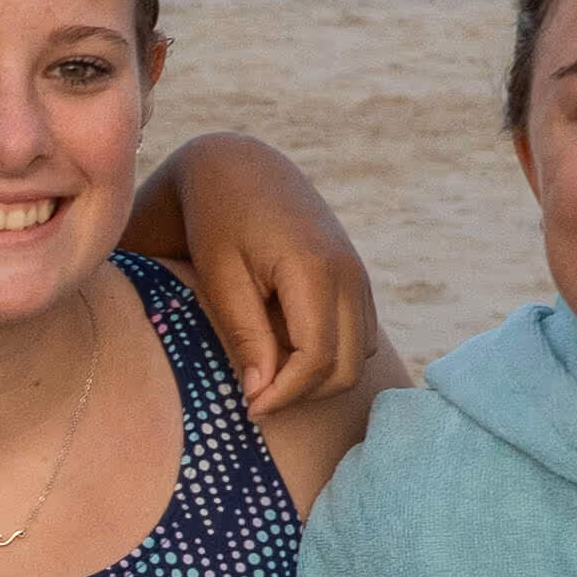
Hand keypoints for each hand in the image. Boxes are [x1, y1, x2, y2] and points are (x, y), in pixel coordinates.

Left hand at [163, 135, 385, 414]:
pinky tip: (286, 353)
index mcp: (314, 269)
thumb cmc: (218, 219)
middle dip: (303, 395)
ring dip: (318, 380)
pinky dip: (330, 358)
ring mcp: (358, 275)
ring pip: (358, 358)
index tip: (250, 409)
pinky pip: (358, 337)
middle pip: (346, 367)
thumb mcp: (221, 276)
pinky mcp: (356, 279)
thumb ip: (245, 334)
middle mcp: (349, 273)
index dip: (285, 395)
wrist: (241, 168)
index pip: (317, 358)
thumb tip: (262, 394)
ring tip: (267, 376)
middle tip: (256, 399)